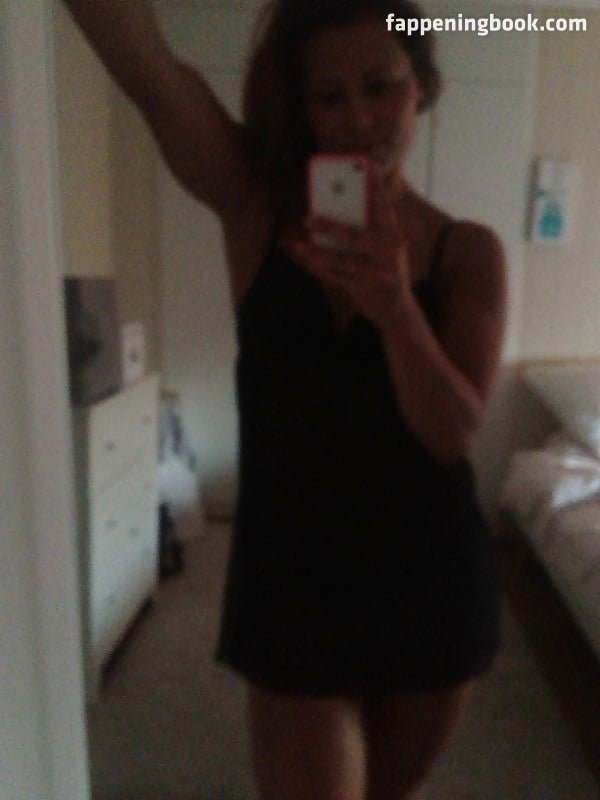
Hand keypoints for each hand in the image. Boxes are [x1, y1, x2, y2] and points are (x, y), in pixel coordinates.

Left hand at [289, 171, 412, 329]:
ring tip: (300, 246)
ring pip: (343, 260)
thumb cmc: (386, 271)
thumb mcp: (386, 249)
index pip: (383, 207)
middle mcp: (389, 251)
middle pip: (355, 235)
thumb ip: (371, 229)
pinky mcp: (367, 289)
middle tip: (307, 218)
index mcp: (394, 235)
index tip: (366, 164)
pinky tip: (309, 264)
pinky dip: (323, 271)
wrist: (397, 310)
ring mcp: (379, 272)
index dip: (375, 186)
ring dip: (318, 253)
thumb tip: (339, 210)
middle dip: (329, 226)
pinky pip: (339, 278)